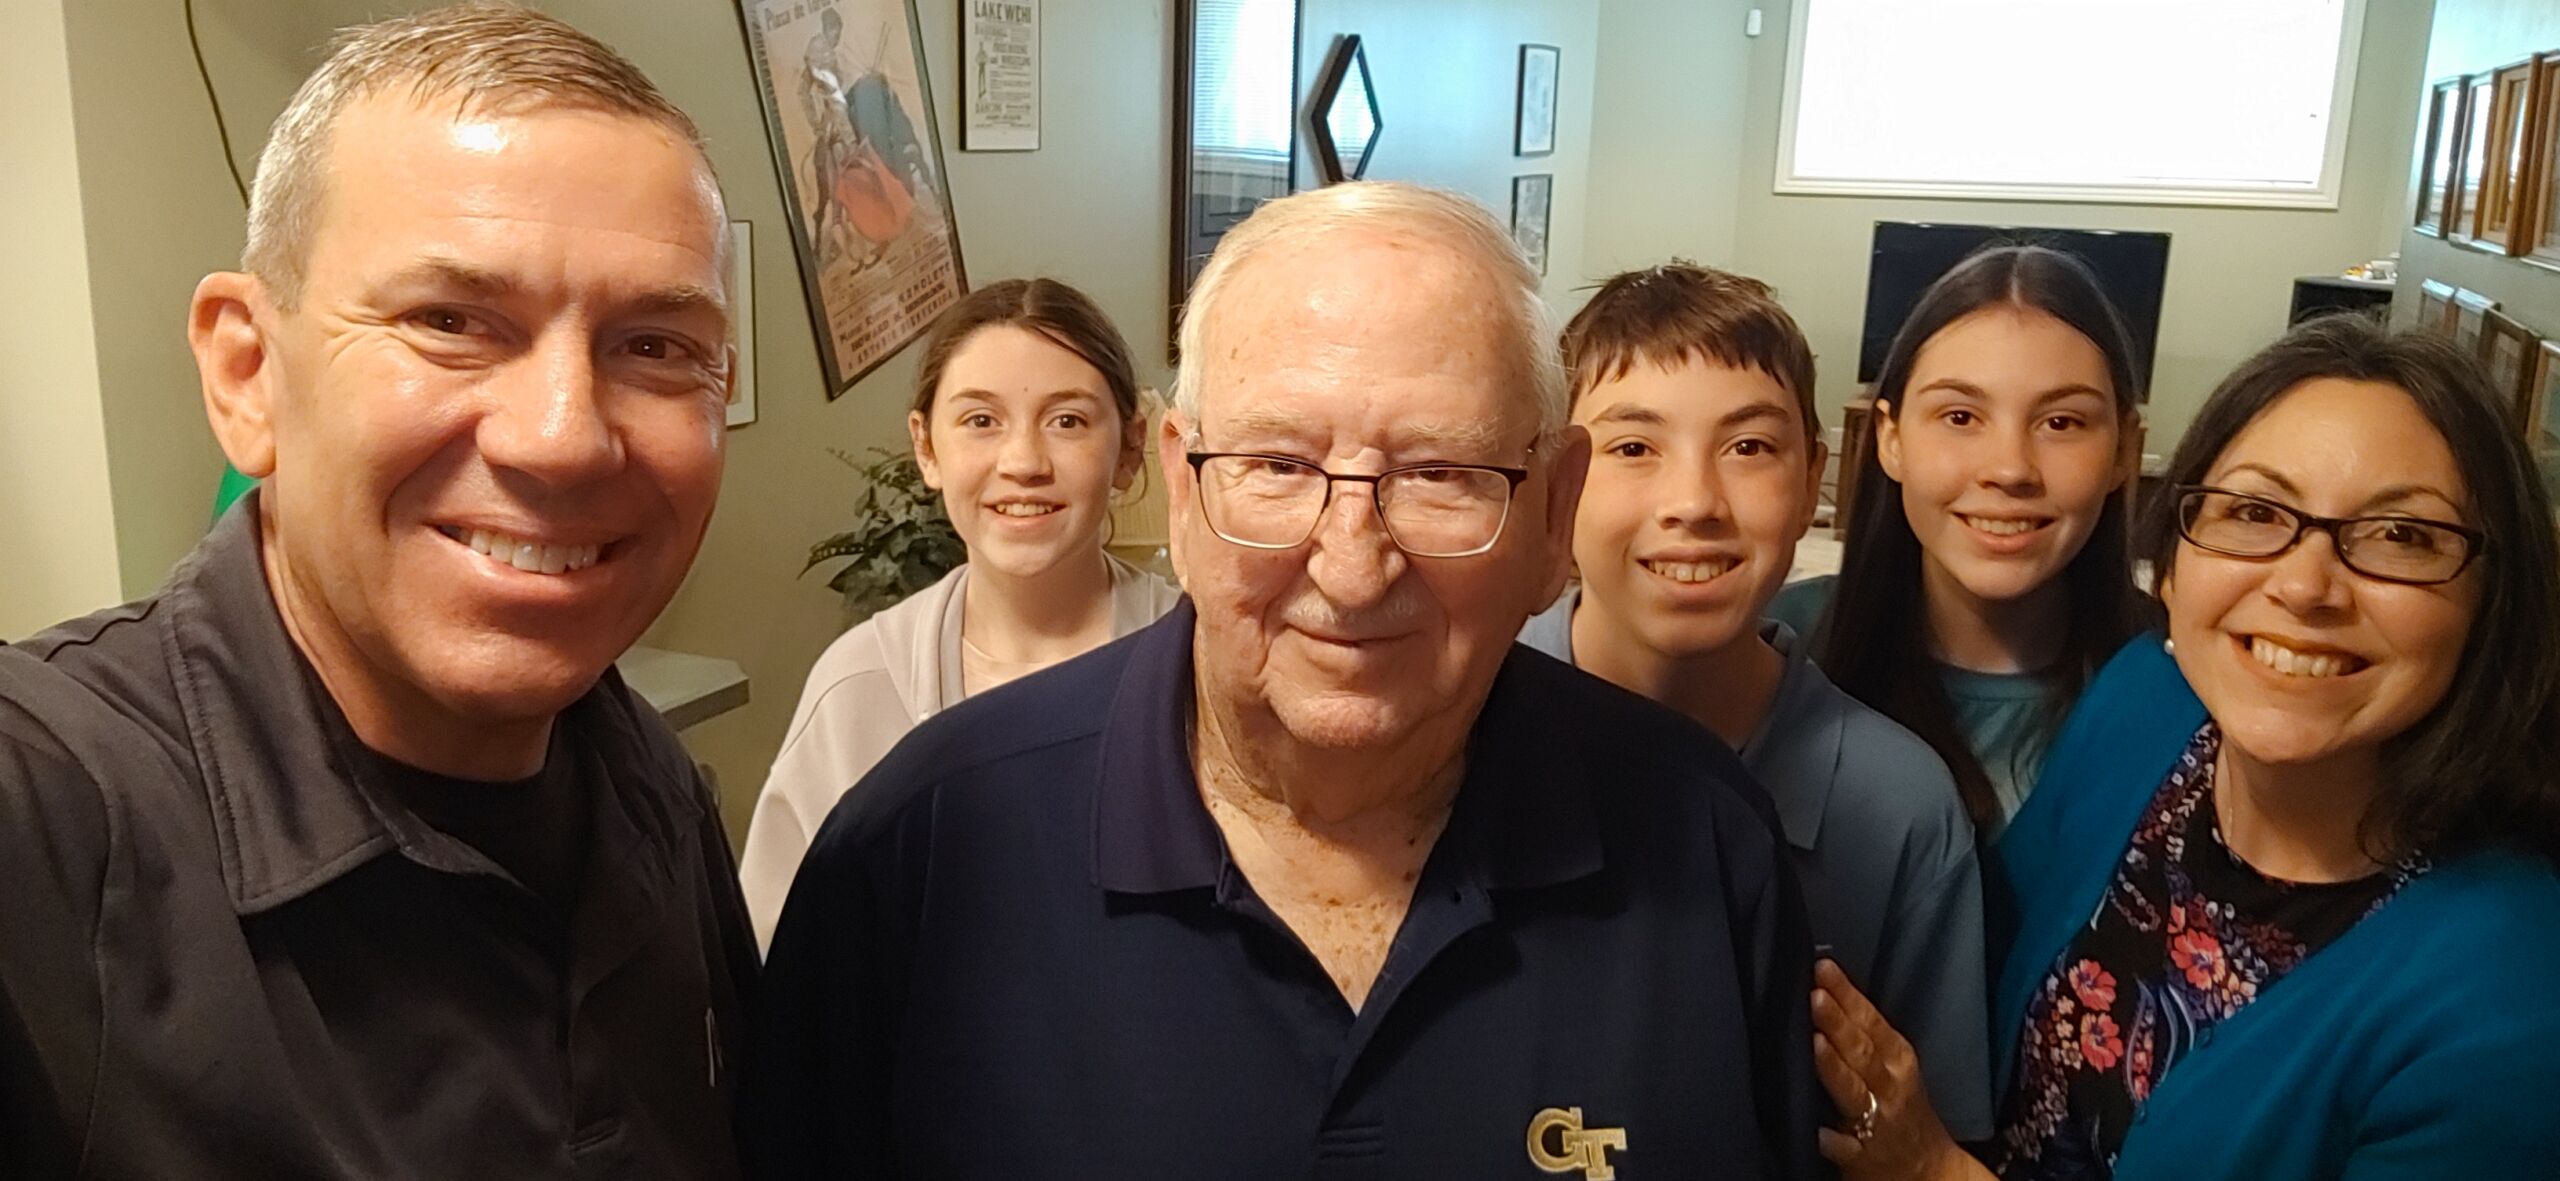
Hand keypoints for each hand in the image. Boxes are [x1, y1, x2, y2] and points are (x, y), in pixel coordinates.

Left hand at [1810, 959, 1986, 1180]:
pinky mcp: (1862, 1156)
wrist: (1928, 1171)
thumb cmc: (1901, 1107)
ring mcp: (1876, 1122)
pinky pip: (1845, 1147)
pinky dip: (1831, 1139)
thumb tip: (1823, 988)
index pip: (1870, 1021)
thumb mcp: (1892, 1065)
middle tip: (1815, 994)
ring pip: (1854, 1091)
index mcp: (1897, 1059)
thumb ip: (1861, 1034)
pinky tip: (1816, 1130)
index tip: (1824, 968)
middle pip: (1861, 1050)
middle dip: (1838, 1022)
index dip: (1848, 995)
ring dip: (1834, 1067)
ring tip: (1815, 1042)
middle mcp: (1889, 1087)